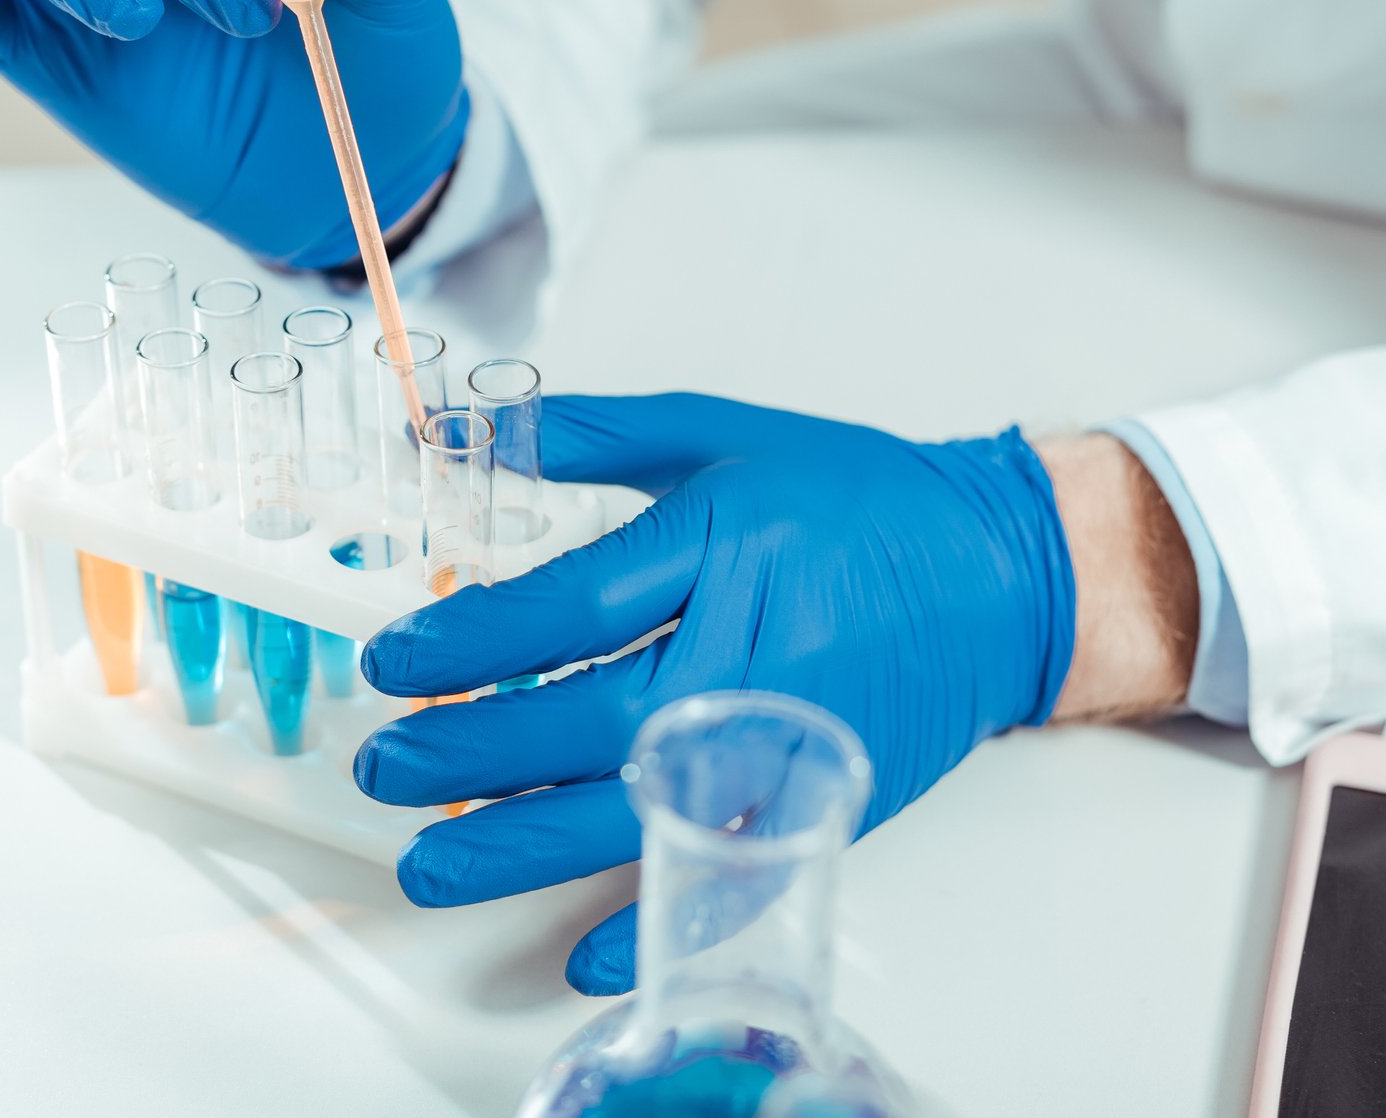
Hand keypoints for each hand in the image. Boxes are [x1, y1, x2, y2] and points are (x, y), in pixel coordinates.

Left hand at [350, 393, 1083, 994]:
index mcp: (725, 545)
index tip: (393, 662)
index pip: (568, 606)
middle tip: (383, 767)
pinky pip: (730, 874)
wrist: (1002, 575)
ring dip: (522, 847)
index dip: (467, 643)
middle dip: (469, 753)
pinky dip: (657, 921)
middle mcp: (753, 647)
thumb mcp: (724, 432)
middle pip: (587, 719)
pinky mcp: (822, 798)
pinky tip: (579, 954)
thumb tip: (467, 431)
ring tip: (429, 864)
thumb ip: (595, 433)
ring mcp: (789, 736)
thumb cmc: (859, 500)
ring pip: (640, 809)